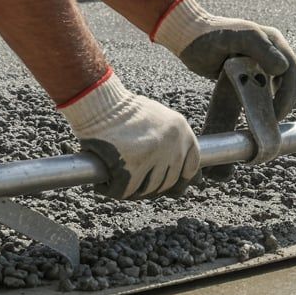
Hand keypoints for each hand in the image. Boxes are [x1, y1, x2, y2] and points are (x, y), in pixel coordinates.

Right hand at [58, 71, 199, 198]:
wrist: (101, 103)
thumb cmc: (124, 110)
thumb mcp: (158, 119)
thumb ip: (173, 142)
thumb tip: (195, 178)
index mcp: (182, 131)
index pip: (191, 166)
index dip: (180, 179)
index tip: (169, 185)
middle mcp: (173, 145)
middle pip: (169, 181)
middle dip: (152, 188)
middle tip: (133, 183)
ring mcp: (154, 157)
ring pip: (148, 189)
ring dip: (133, 190)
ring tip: (117, 182)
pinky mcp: (131, 167)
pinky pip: (126, 190)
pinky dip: (113, 190)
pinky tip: (104, 184)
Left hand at [152, 0, 295, 118]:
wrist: (189, 37)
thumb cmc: (209, 36)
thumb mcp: (236, 38)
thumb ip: (261, 49)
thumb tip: (283, 69)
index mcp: (273, 41)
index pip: (292, 70)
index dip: (288, 93)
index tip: (276, 112)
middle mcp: (273, 50)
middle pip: (292, 79)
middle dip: (287, 101)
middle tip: (275, 121)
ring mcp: (264, 62)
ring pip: (283, 85)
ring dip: (281, 102)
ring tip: (270, 119)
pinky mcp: (253, 72)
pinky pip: (269, 88)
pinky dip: (269, 101)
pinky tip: (263, 112)